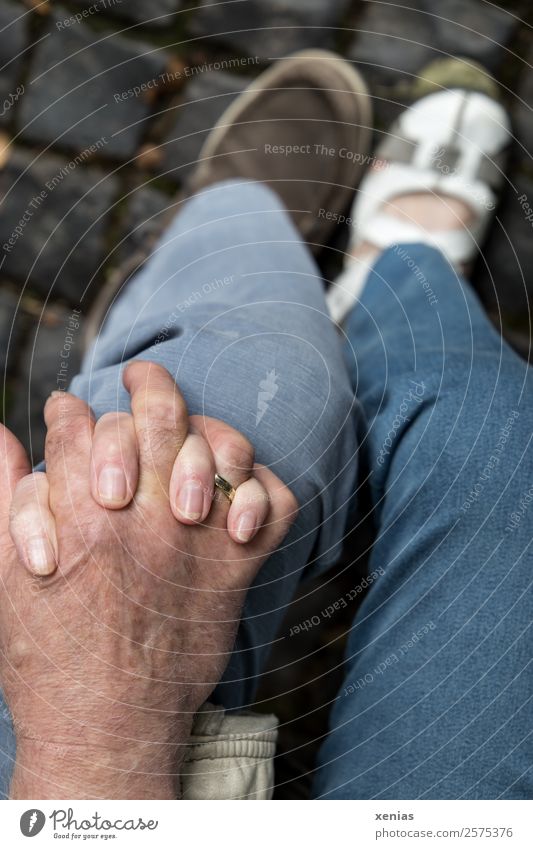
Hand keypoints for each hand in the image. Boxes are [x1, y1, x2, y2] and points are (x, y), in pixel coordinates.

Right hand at [0, 362, 296, 797]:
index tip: (69, 413)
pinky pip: (274, 505)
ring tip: (191, 437)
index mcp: (78, 512)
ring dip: (207, 431)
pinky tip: (237, 494)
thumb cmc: (48, 659)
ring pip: (218, 447)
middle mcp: (142, 514)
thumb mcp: (4, 578)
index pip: (78, 425)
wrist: (107, 730)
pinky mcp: (235, 570)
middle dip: (149, 385)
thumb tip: (2, 436)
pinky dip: (264, 489)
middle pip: (156, 416)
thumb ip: (6, 499)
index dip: (70, 413)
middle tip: (144, 379)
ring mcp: (196, 539)